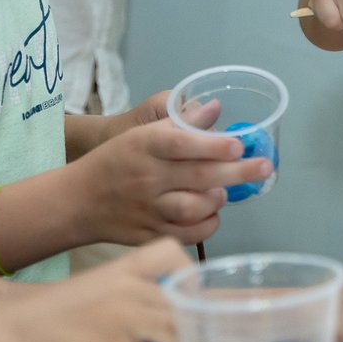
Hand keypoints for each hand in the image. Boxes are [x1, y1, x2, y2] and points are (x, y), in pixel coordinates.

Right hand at [0, 239, 186, 341]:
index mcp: (116, 271)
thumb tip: (128, 329)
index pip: (170, 254)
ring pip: (180, 337)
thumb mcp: (77, 295)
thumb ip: (109, 303)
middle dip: (194, 332)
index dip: (189, 277)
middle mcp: (128, 290)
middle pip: (183, 305)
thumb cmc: (24, 322)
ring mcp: (126, 320)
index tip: (190, 302)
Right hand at [70, 116, 271, 245]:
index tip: (240, 145)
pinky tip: (212, 214)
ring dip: (216, 200)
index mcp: (145, 147)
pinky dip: (205, 226)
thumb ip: (181, 123)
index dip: (214, 145)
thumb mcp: (142, 133)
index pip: (182, 144)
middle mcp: (147, 178)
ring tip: (225, 192)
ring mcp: (148, 209)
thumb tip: (216, 107)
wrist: (77, 200)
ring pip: (191, 208)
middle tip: (265, 167)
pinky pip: (185, 234)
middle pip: (198, 177)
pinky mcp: (148, 234)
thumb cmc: (118, 160)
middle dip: (238, 173)